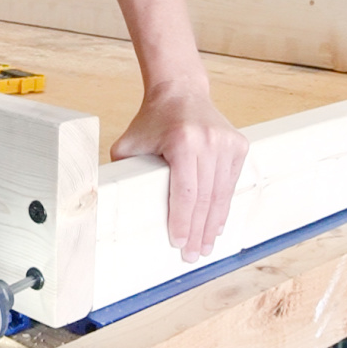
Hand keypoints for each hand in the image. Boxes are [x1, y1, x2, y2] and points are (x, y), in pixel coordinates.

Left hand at [111, 80, 248, 262]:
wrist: (181, 91)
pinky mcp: (239, 145)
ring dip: (213, 224)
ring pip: (221, 194)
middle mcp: (209, 141)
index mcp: (183, 141)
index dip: (182, 221)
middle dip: (198, 231)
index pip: (186, 192)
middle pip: (205, 198)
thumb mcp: (130, 142)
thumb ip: (122, 170)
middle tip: (193, 255)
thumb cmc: (152, 119)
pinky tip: (216, 224)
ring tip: (206, 246)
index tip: (179, 244)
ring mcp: (227, 143)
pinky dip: (223, 205)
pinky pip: (230, 183)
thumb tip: (107, 202)